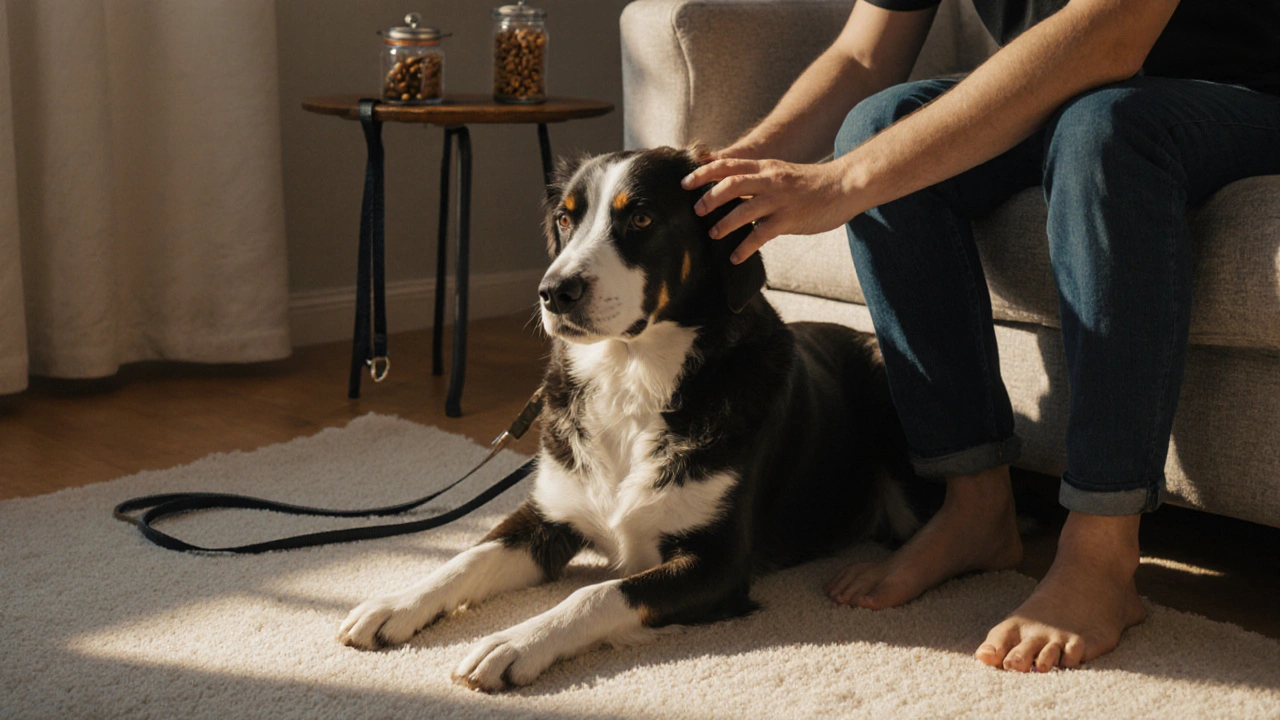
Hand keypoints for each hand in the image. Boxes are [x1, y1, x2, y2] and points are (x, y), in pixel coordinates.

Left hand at [681, 156, 860, 263]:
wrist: (843, 186)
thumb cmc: (810, 184)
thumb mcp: (780, 174)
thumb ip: (757, 179)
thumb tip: (729, 190)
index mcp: (765, 167)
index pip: (728, 165)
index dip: (704, 172)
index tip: (685, 182)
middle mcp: (770, 180)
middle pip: (732, 184)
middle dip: (710, 197)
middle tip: (696, 211)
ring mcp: (779, 200)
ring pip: (744, 209)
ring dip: (724, 223)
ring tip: (713, 234)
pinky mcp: (789, 219)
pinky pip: (762, 234)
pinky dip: (745, 247)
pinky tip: (735, 257)